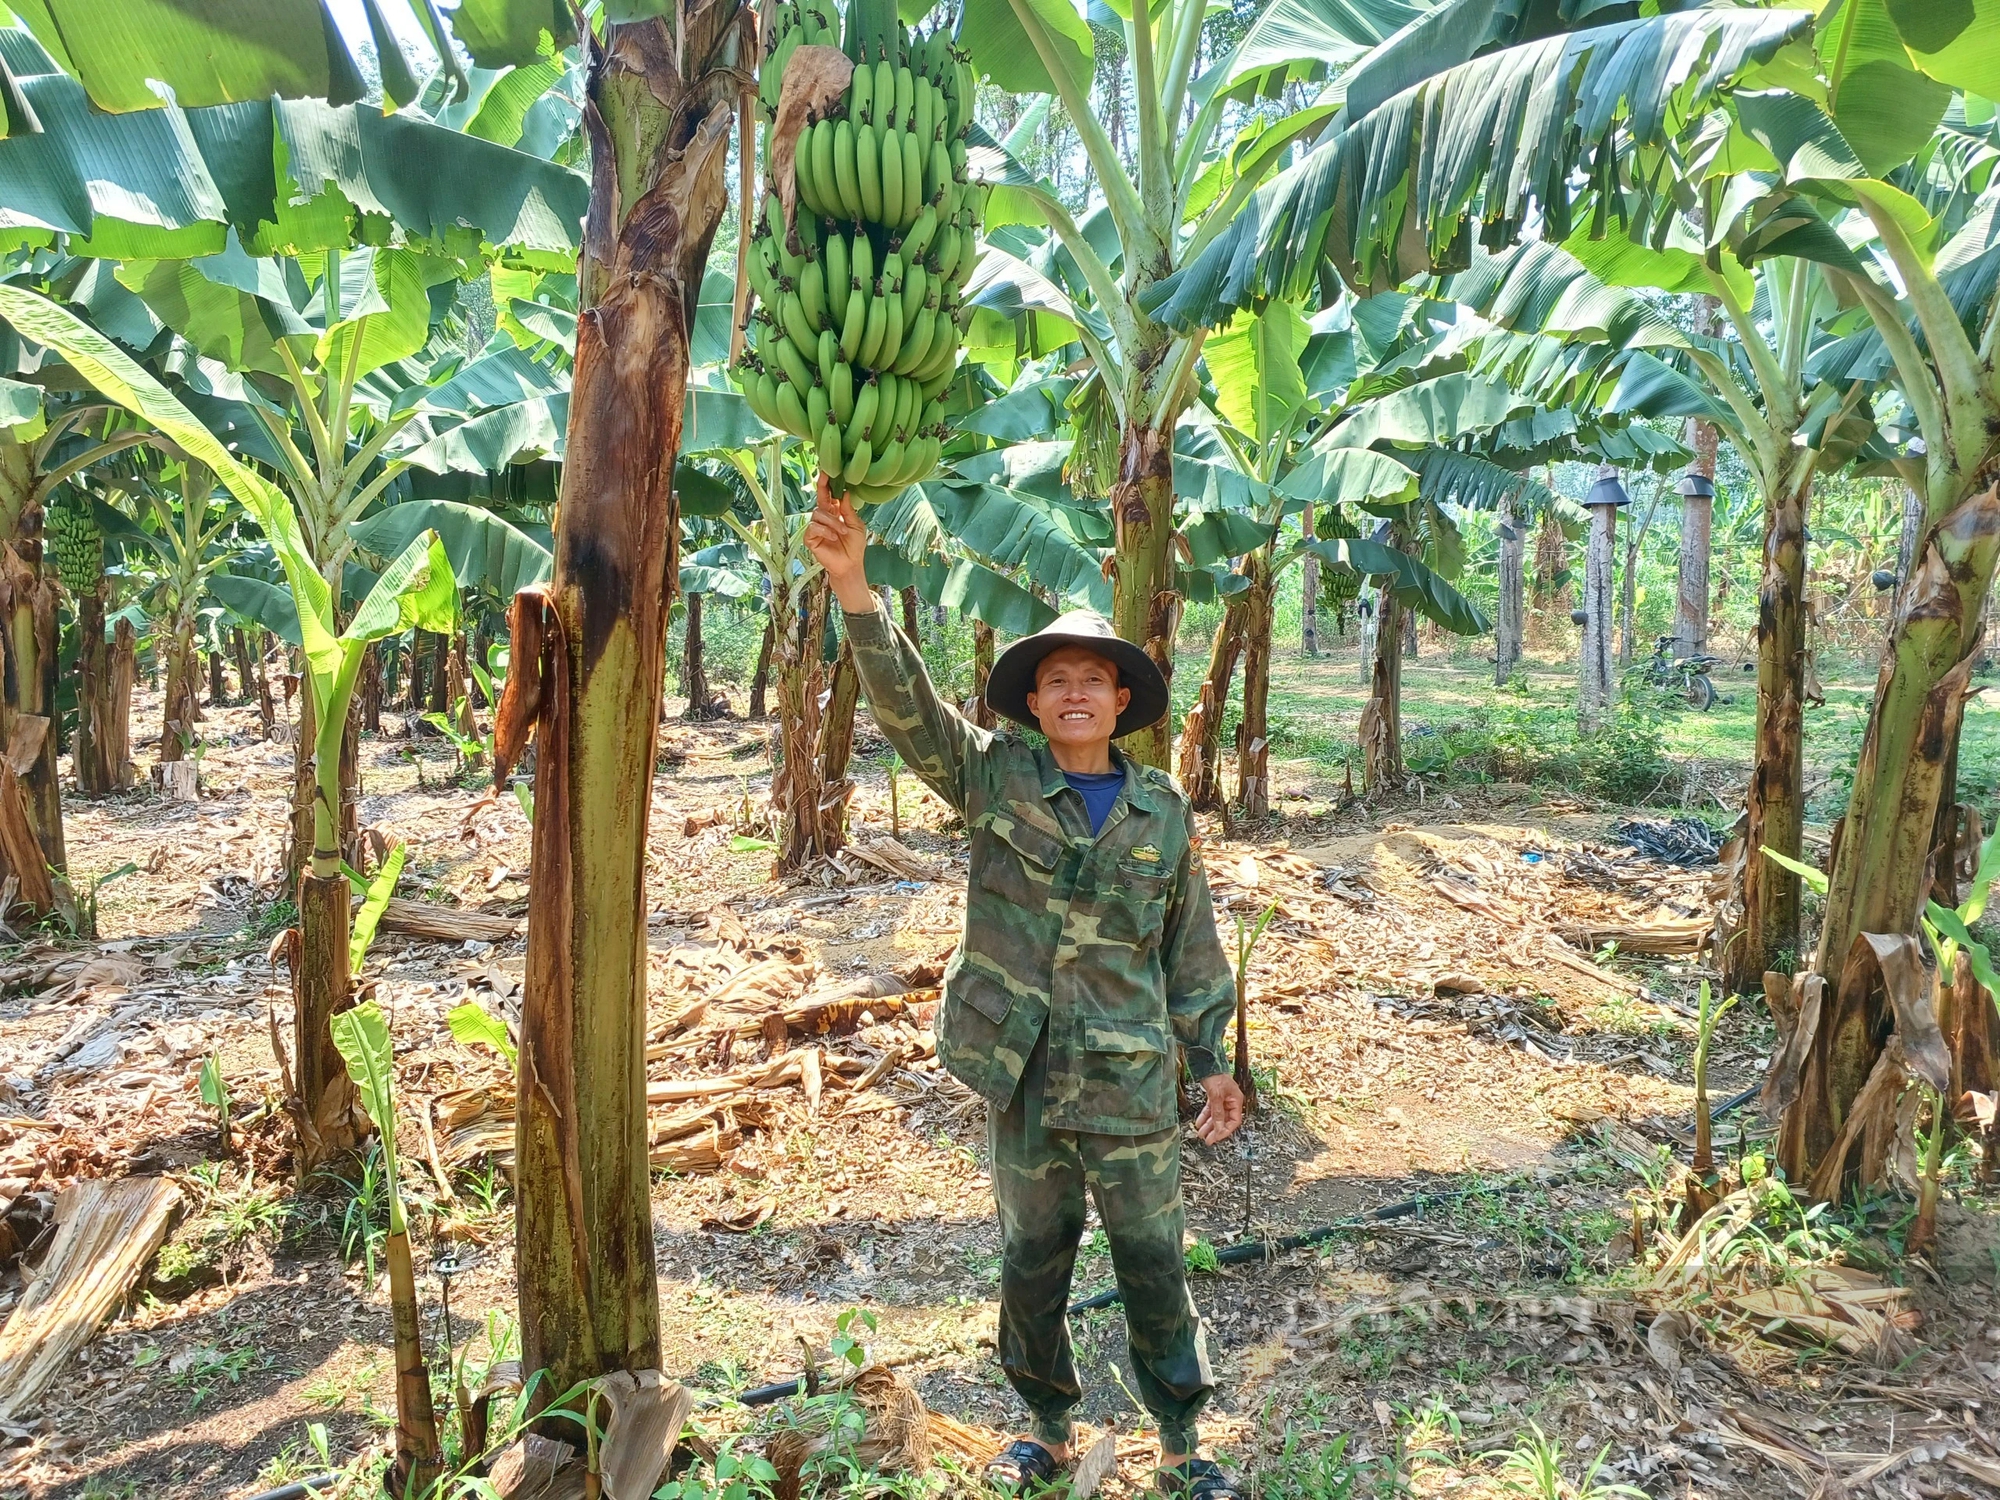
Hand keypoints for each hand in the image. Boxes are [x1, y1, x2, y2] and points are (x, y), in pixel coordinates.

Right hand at [803, 475, 875, 613]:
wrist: (851, 565)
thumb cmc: (854, 546)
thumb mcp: (856, 525)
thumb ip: (849, 510)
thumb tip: (846, 492)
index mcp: (835, 513)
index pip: (828, 496)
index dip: (826, 484)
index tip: (827, 471)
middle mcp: (824, 518)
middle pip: (819, 499)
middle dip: (822, 488)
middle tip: (825, 478)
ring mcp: (816, 528)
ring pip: (818, 514)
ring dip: (832, 522)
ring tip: (842, 532)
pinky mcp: (811, 539)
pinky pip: (813, 527)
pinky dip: (824, 530)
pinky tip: (832, 536)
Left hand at [1192, 1074, 1243, 1143]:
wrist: (1207, 1063)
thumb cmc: (1216, 1076)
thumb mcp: (1216, 1096)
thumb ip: (1218, 1113)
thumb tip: (1219, 1129)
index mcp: (1236, 1101)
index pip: (1234, 1121)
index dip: (1226, 1130)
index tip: (1217, 1137)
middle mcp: (1230, 1101)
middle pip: (1224, 1120)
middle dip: (1215, 1130)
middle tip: (1207, 1140)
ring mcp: (1222, 1099)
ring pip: (1216, 1116)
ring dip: (1209, 1125)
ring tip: (1201, 1134)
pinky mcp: (1214, 1097)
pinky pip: (1210, 1110)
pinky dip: (1204, 1117)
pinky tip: (1198, 1123)